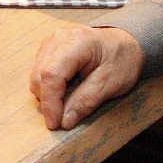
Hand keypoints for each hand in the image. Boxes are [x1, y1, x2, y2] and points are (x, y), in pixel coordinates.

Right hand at [28, 25, 143, 129]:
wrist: (126, 43)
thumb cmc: (122, 59)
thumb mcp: (111, 83)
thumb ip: (86, 101)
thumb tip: (64, 121)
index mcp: (76, 42)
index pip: (51, 74)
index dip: (50, 102)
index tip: (55, 124)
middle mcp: (58, 39)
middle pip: (39, 76)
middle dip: (49, 101)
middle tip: (68, 115)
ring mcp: (51, 42)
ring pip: (36, 76)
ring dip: (49, 95)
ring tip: (73, 96)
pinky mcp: (48, 48)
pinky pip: (39, 73)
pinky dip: (50, 87)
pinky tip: (68, 87)